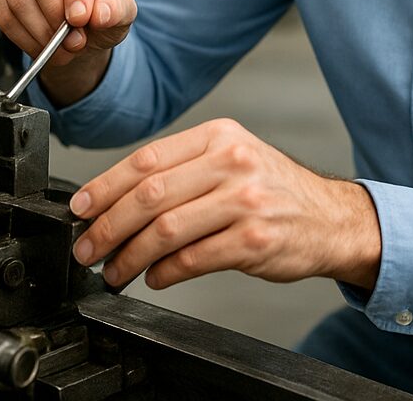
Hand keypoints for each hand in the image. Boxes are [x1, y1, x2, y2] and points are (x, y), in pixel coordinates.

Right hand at [0, 0, 136, 105]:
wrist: (82, 29)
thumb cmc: (102, 9)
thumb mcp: (122, 11)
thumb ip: (117, 9)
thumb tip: (101, 14)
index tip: (81, 17)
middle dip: (54, 9)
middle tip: (72, 39)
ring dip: (41, 30)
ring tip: (65, 48)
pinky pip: (5, 14)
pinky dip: (25, 38)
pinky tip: (45, 46)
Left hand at [69, 118, 381, 291]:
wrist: (331, 217)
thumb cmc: (272, 189)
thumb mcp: (231, 159)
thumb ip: (181, 171)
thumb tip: (117, 199)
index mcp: (218, 136)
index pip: (147, 159)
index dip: (105, 186)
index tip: (81, 208)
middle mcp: (231, 162)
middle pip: (150, 195)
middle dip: (108, 225)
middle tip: (88, 247)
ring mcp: (245, 201)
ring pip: (167, 229)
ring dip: (130, 256)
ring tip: (114, 270)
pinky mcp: (255, 241)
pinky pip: (194, 259)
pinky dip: (165, 272)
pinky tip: (155, 276)